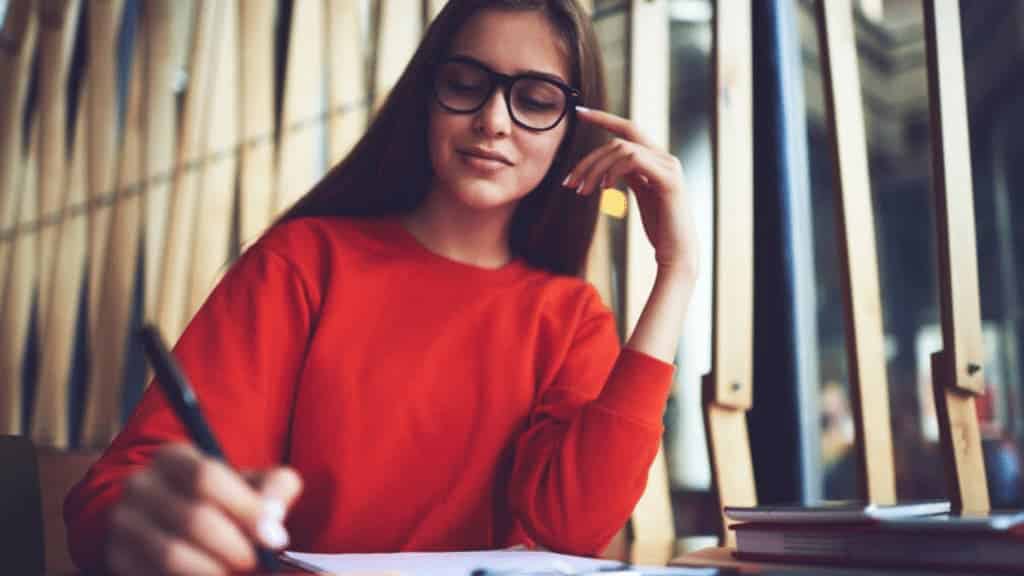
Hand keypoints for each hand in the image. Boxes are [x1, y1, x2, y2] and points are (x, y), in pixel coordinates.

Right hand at [106, 443, 301, 574]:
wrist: (176, 522)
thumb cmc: (227, 500)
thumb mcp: (254, 484)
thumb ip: (275, 489)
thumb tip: (274, 517)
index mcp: (173, 458)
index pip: (207, 477)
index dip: (246, 510)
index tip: (275, 537)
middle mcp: (140, 486)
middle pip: (193, 519)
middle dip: (235, 548)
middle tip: (257, 564)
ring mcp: (123, 524)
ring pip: (171, 555)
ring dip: (214, 571)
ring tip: (236, 573)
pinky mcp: (118, 559)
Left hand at [563, 106, 697, 279]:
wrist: (678, 253)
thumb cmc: (660, 228)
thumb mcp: (642, 195)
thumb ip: (631, 176)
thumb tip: (613, 164)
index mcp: (658, 160)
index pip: (628, 130)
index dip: (603, 118)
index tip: (578, 112)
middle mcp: (666, 158)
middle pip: (620, 140)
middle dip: (589, 158)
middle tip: (568, 182)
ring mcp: (670, 166)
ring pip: (622, 149)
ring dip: (595, 169)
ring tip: (581, 191)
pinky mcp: (669, 179)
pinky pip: (633, 160)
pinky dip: (612, 171)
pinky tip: (604, 188)